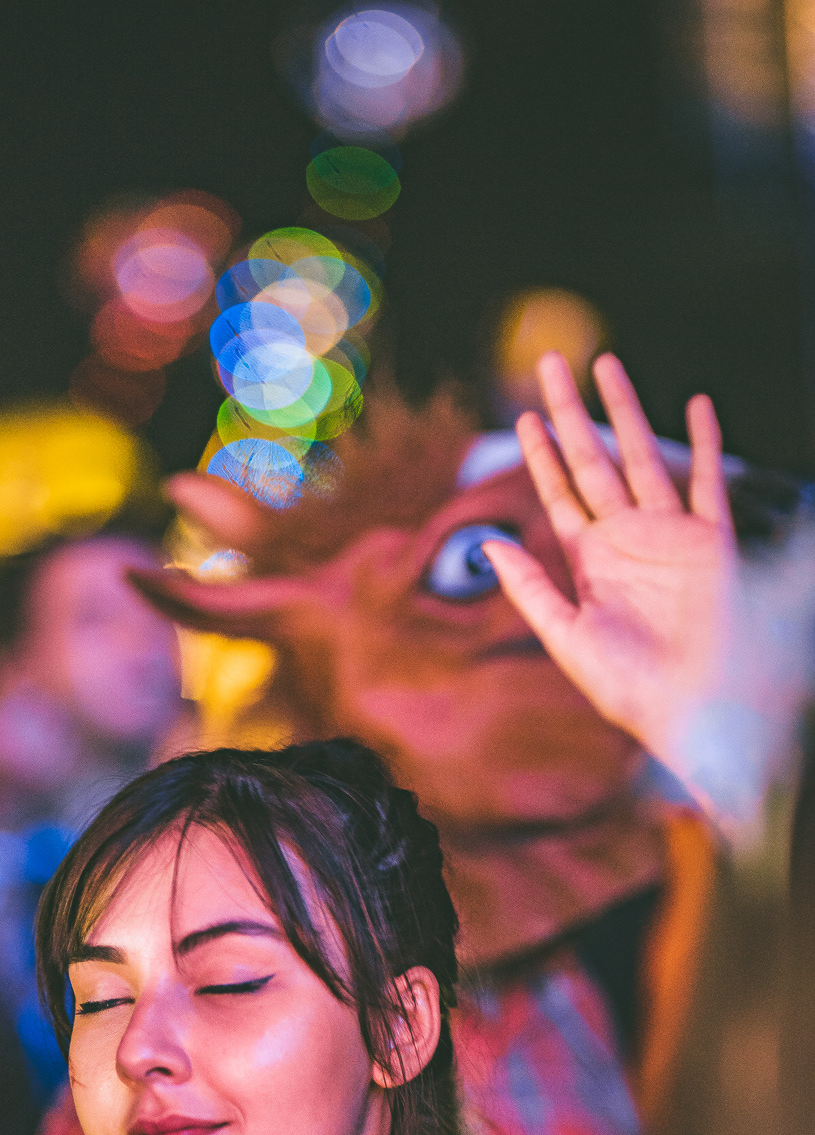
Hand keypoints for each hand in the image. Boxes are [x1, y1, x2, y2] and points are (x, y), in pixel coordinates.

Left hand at [482, 353, 745, 799]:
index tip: (524, 416)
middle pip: (593, 461)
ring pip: (642, 456)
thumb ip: (530, 591)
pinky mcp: (709, 542)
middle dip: (572, 413)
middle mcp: (626, 539)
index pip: (559, 495)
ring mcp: (668, 535)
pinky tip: (697, 405)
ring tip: (605, 365)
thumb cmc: (627, 687)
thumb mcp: (566, 639)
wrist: (688, 708)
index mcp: (589, 562)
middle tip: (552, 363)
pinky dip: (705, 443)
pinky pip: (708, 481)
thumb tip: (489, 547)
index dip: (540, 455)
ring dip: (625, 411)